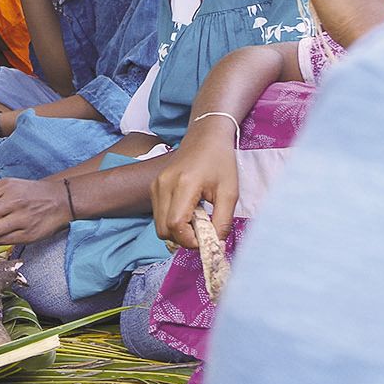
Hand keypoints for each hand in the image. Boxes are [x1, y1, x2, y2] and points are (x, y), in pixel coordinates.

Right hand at [152, 120, 238, 248]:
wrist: (205, 137)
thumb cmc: (220, 162)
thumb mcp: (230, 192)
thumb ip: (223, 222)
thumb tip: (216, 245)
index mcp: (183, 184)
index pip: (176, 225)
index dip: (190, 240)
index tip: (207, 240)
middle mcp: (163, 186)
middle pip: (163, 230)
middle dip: (183, 239)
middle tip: (203, 232)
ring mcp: (155, 186)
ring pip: (159, 226)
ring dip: (177, 231)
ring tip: (197, 219)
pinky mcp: (153, 188)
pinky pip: (159, 216)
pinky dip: (172, 222)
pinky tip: (188, 212)